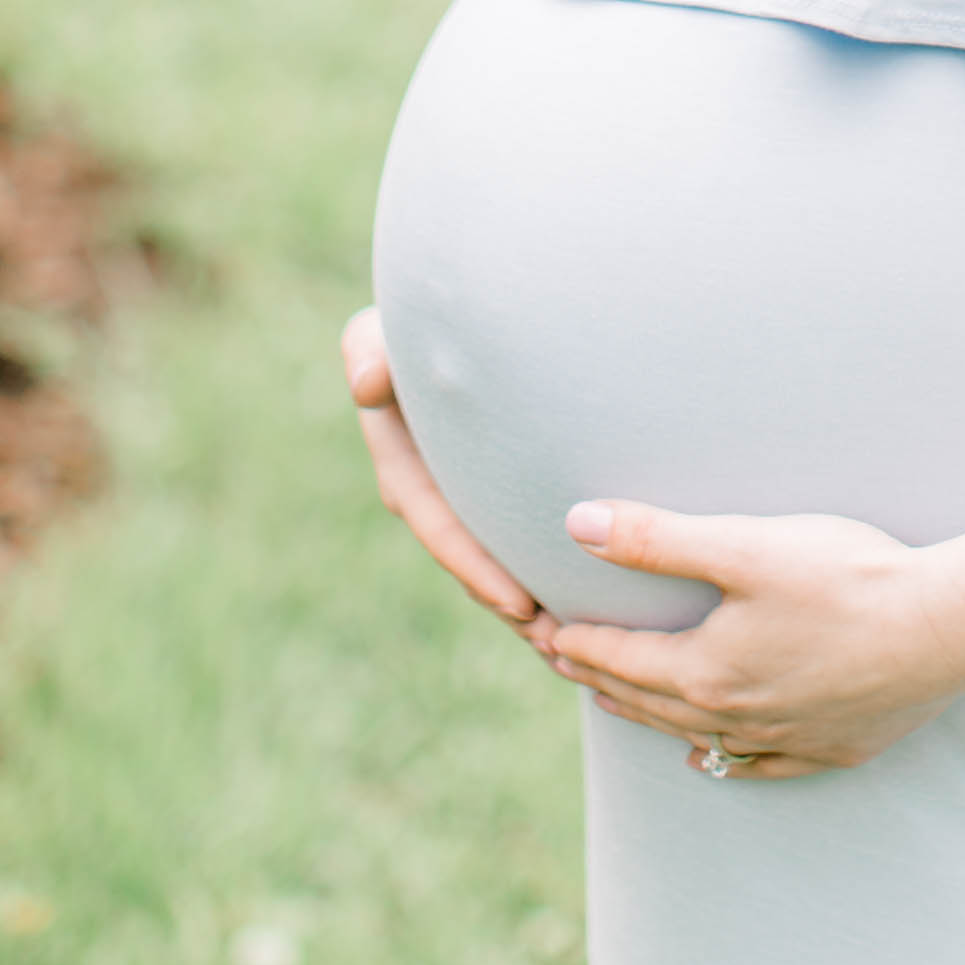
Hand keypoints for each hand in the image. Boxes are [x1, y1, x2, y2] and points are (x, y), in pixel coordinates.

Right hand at [342, 307, 558, 657]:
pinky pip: (525, 538)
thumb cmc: (409, 323)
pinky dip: (553, 571)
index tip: (519, 602)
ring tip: (584, 642)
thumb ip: (369, 351)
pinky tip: (596, 600)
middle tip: (562, 644)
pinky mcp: (501, 493)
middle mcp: (435, 495)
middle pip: (478, 561)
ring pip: (505, 560)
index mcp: (406, 469)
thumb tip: (368, 382)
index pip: (442, 527)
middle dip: (515, 604)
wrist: (453, 321)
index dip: (477, 568)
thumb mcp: (378, 333)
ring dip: (538, 602)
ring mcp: (469, 499)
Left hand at [550, 501, 964, 778]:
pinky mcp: (836, 746)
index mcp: (709, 673)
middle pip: (650, 702)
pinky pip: (760, 765)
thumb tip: (575, 524)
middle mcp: (739, 718)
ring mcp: (790, 738)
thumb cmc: (850, 575)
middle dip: (601, 678)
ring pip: (697, 738)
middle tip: (564, 660)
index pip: (620, 660)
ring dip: (650, 717)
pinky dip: (725, 759)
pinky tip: (711, 758)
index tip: (542, 630)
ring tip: (617, 701)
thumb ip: (657, 538)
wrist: (953, 625)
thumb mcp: (747, 544)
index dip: (577, 643)